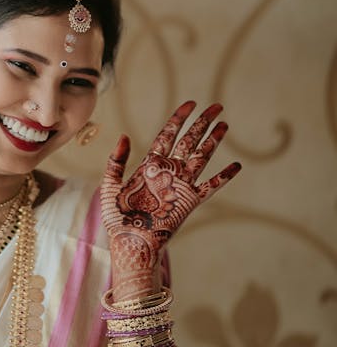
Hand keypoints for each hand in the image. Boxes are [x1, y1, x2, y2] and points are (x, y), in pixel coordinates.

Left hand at [100, 101, 240, 297]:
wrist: (130, 243)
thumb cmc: (117, 218)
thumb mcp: (109, 185)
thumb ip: (115, 161)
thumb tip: (124, 136)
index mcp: (150, 165)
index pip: (168, 134)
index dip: (179, 118)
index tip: (191, 103)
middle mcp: (169, 172)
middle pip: (189, 140)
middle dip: (202, 123)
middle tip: (217, 106)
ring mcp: (181, 185)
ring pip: (201, 157)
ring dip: (213, 141)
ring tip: (225, 124)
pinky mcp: (189, 202)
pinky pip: (210, 186)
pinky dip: (223, 177)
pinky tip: (236, 166)